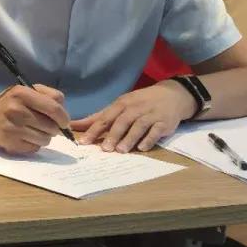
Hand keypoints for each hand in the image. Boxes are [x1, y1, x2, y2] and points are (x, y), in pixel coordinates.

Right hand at [0, 85, 70, 154]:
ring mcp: (13, 129)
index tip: (64, 121)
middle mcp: (17, 110)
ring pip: (45, 139)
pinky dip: (35, 143)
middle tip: (48, 126)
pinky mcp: (11, 144)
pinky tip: (26, 136)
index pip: (54, 108)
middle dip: (55, 128)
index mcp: (22, 93)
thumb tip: (64, 116)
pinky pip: (35, 148)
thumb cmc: (10, 102)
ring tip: (35, 130)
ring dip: (45, 136)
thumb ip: (49, 96)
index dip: (64, 117)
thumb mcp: (27, 90)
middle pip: (52, 126)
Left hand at [70, 81, 194, 152]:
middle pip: (122, 121)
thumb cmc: (140, 103)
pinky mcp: (164, 122)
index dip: (94, 130)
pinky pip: (156, 131)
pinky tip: (142, 148)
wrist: (171, 96)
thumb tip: (75, 125)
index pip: (105, 117)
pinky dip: (149, 139)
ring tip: (121, 150)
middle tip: (105, 149)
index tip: (83, 142)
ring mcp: (150, 115)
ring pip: (138, 126)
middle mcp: (135, 108)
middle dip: (112, 135)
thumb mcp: (120, 106)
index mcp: (121, 104)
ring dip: (129, 138)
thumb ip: (99, 117)